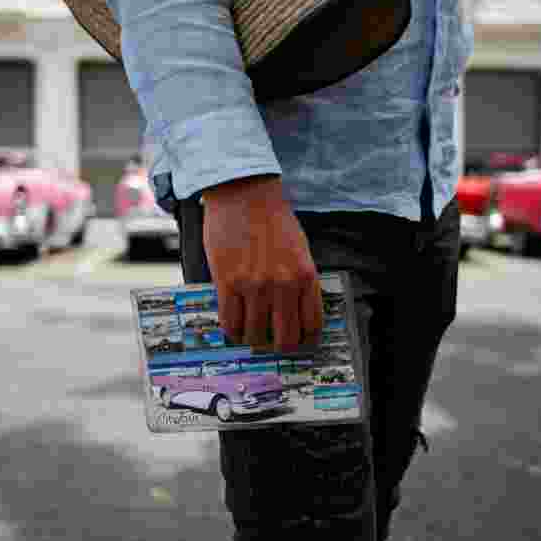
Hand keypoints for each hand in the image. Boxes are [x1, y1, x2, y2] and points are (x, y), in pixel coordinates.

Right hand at [201, 175, 322, 352]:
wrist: (243, 192)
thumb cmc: (271, 218)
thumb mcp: (299, 249)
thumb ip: (298, 280)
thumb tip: (293, 312)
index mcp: (306, 276)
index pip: (312, 325)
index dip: (305, 341)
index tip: (298, 343)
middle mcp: (283, 284)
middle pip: (285, 339)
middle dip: (279, 347)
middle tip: (271, 344)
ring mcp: (255, 285)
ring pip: (255, 335)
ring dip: (252, 340)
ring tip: (249, 334)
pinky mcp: (228, 282)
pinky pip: (230, 322)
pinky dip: (232, 331)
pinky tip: (233, 326)